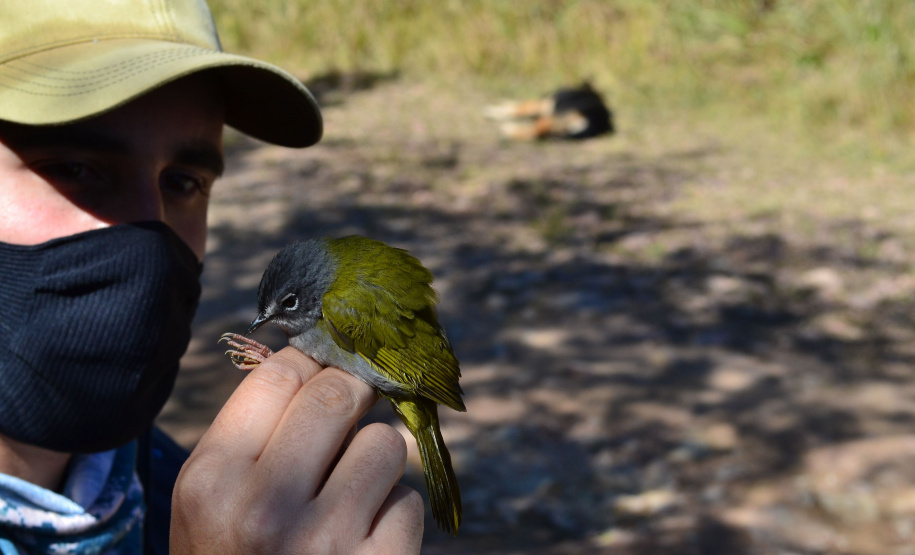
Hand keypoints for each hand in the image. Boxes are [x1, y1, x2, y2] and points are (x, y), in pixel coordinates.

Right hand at [170, 347, 423, 553]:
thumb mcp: (210, 504)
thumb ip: (252, 434)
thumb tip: (316, 360)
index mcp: (212, 481)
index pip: (280, 375)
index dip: (312, 360)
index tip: (327, 363)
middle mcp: (266, 507)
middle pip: (339, 395)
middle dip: (355, 392)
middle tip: (356, 403)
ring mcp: (327, 541)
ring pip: (385, 442)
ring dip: (376, 459)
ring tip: (351, 490)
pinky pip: (409, 500)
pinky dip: (394, 512)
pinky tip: (365, 537)